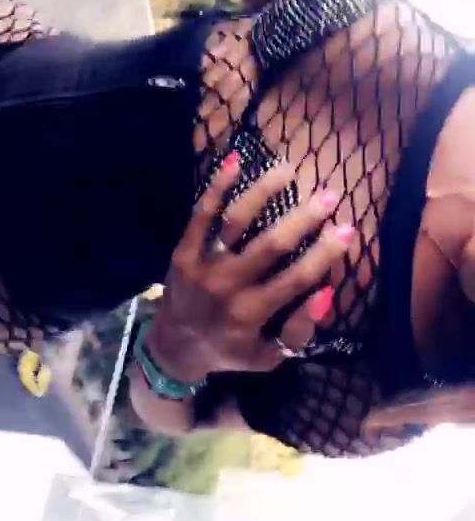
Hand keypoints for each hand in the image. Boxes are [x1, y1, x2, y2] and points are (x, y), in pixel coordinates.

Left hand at [146, 154, 353, 382]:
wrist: (172, 348)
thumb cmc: (230, 350)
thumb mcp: (268, 357)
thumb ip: (298, 330)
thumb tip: (323, 293)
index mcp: (251, 314)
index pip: (295, 279)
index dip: (325, 254)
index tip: (348, 228)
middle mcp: (227, 286)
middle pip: (271, 245)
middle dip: (304, 218)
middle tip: (329, 194)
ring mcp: (202, 265)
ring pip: (235, 222)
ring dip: (262, 192)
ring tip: (287, 170)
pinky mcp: (183, 251)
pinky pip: (200, 215)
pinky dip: (216, 188)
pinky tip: (234, 162)